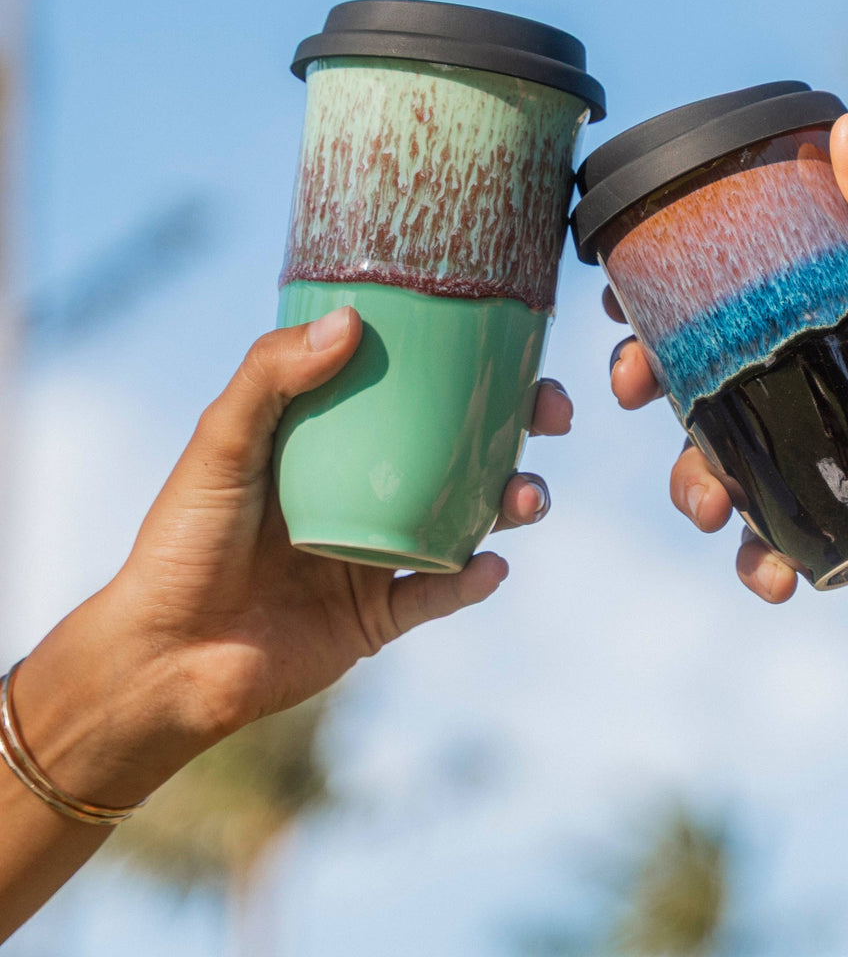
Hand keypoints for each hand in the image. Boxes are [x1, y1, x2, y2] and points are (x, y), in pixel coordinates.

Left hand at [15, 308, 571, 801]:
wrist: (164, 660)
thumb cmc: (181, 542)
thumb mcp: (220, 445)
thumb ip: (271, 377)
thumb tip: (352, 320)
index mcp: (329, 444)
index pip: (410, 393)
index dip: (465, 370)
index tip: (512, 346)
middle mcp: (362, 493)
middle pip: (459, 451)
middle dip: (516, 431)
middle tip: (551, 416)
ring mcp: (376, 554)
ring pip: (466, 519)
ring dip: (511, 503)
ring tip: (528, 499)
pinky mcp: (379, 616)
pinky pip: (440, 594)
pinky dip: (472, 581)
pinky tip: (491, 566)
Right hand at [608, 112, 847, 636]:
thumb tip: (846, 129)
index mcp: (832, 321)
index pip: (736, 293)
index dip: (670, 288)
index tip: (627, 285)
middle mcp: (812, 383)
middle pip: (700, 375)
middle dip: (646, 380)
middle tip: (629, 387)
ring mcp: (812, 454)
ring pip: (714, 462)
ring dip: (690, 482)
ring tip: (711, 505)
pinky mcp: (824, 525)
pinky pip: (763, 541)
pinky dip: (753, 560)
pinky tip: (774, 572)